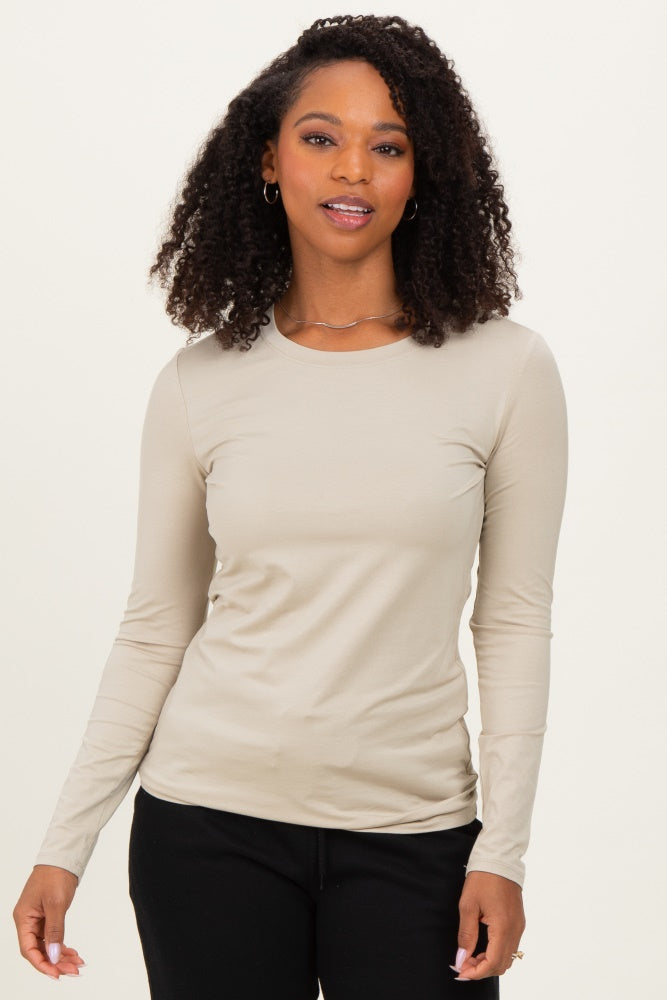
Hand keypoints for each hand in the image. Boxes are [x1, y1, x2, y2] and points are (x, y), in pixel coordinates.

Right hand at [13, 864, 83, 979]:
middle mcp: (27, 921)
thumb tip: (54, 956)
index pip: (28, 949)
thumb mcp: (56, 904)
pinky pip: (52, 937)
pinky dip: (62, 945)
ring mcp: (37, 919)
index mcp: (23, 918)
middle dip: (55, 962)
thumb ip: (55, 931)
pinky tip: (73, 953)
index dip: (41, 964)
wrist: (62, 857)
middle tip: (73, 970)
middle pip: (38, 950)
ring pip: (47, 945)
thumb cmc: (55, 875)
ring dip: (60, 956)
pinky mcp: (47, 916)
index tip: (57, 974)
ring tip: (77, 964)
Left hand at [451, 870, 524, 980]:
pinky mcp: (519, 922)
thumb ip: (466, 935)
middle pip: (502, 965)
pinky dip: (497, 953)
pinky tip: (482, 947)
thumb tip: (462, 957)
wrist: (499, 859)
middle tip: (463, 964)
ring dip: (489, 962)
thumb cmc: (483, 879)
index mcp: (503, 927)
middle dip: (482, 969)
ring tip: (470, 956)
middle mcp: (515, 930)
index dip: (476, 972)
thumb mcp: (468, 906)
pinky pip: (510, 947)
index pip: (493, 962)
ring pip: (508, 958)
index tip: (461, 971)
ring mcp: (519, 926)